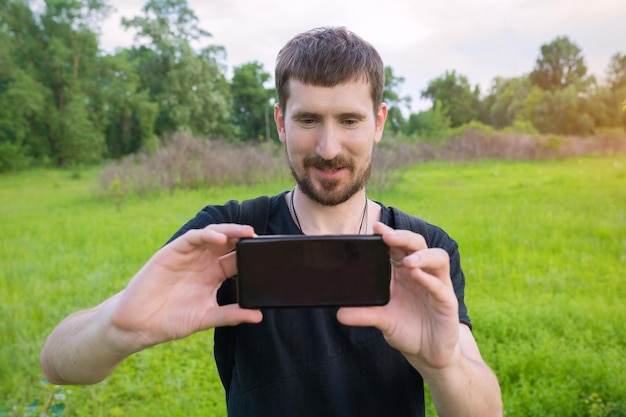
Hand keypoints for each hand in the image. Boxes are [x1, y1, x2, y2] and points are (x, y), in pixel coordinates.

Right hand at [109, 224, 262, 354]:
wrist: (138, 325)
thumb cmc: (171, 320)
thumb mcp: (206, 318)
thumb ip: (231, 315)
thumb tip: (258, 316)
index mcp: (212, 276)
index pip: (236, 260)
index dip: (251, 255)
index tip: (268, 255)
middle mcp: (202, 262)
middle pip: (227, 244)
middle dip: (244, 239)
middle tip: (261, 239)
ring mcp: (188, 256)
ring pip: (212, 236)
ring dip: (230, 232)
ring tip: (246, 232)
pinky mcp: (172, 252)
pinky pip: (192, 238)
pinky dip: (206, 235)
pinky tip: (219, 238)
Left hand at [337, 222, 460, 370]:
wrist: (428, 353)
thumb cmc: (407, 329)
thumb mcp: (382, 320)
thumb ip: (363, 314)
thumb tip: (339, 313)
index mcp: (404, 272)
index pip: (398, 246)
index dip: (389, 235)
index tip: (375, 228)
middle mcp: (422, 273)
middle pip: (418, 244)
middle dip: (404, 237)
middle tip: (388, 236)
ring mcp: (437, 285)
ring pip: (438, 258)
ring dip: (422, 255)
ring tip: (408, 261)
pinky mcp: (447, 302)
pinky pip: (440, 286)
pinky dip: (429, 279)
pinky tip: (417, 276)